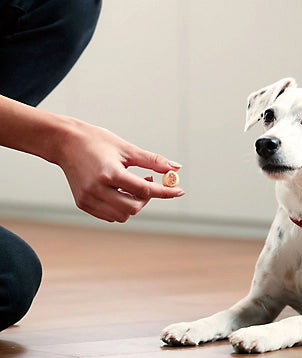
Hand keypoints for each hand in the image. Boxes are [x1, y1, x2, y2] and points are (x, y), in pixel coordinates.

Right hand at [57, 119, 184, 222]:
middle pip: (134, 207)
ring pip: (122, 216)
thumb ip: (153, 160)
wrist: (65, 143)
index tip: (180, 191)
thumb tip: (176, 168)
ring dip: (134, 204)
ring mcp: (88, 199)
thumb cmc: (99, 142)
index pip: (145, 190)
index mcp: (110, 173)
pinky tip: (121, 192)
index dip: (165, 192)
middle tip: (148, 181)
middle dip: (147, 198)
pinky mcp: (82, 203)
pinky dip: (121, 208)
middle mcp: (97, 189)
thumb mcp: (128, 148)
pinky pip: (109, 216)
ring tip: (132, 186)